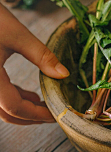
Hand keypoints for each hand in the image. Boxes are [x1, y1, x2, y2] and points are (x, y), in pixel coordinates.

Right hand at [0, 3, 68, 124]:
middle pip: (7, 114)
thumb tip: (64, 74)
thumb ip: (42, 56)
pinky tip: (28, 94)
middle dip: (31, 116)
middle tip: (52, 112)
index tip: (56, 113)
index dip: (38, 114)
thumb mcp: (18, 35)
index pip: (15, 107)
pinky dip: (13, 98)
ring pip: (1, 108)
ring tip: (43, 102)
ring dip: (23, 109)